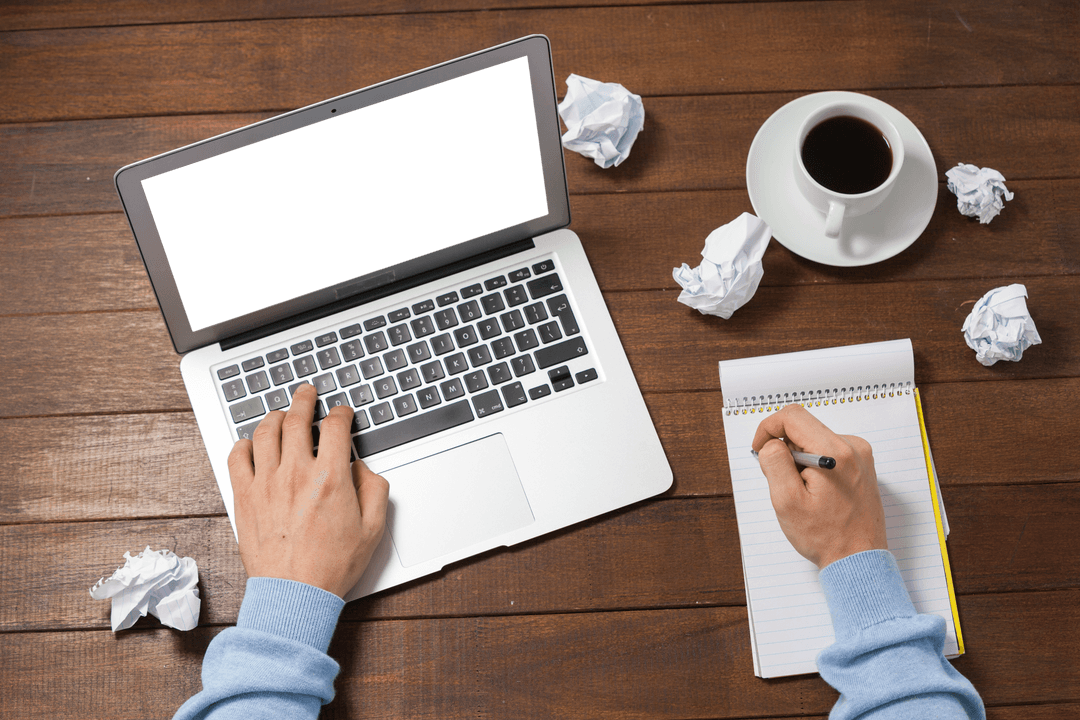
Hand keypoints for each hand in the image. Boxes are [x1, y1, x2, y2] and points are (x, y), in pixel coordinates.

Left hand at [227, 383, 388, 597]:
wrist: (294, 594)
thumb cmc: (331, 566)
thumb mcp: (373, 529)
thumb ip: (374, 490)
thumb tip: (363, 469)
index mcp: (331, 478)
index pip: (336, 427)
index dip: (342, 413)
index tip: (343, 413)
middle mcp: (296, 474)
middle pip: (297, 419)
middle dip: (305, 399)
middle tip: (307, 393)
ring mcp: (266, 483)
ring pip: (265, 431)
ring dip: (276, 416)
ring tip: (282, 413)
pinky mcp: (245, 497)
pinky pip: (237, 457)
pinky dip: (244, 444)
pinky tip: (251, 444)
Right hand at [751, 404, 886, 568]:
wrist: (859, 560)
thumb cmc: (826, 536)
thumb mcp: (787, 501)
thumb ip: (775, 463)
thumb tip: (771, 443)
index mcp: (835, 452)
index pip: (792, 417)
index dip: (768, 429)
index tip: (761, 450)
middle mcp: (852, 448)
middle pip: (803, 428)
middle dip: (785, 451)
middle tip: (785, 483)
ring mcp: (860, 456)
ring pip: (814, 440)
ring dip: (800, 461)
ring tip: (805, 493)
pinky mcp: (861, 465)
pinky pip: (827, 452)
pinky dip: (814, 466)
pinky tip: (817, 493)